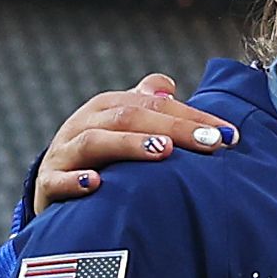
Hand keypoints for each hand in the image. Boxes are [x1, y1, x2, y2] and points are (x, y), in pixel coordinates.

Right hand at [31, 72, 218, 212]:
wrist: (50, 192)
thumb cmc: (99, 160)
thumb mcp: (119, 130)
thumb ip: (144, 107)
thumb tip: (168, 84)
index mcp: (106, 109)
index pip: (153, 104)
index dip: (191, 117)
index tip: (229, 134)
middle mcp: (84, 125)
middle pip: (128, 117)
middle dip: (173, 129)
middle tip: (211, 143)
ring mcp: (64, 154)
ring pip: (94, 142)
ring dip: (129, 145)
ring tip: (163, 151)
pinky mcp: (47, 184)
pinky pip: (57, 180)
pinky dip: (75, 181)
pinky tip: (95, 184)